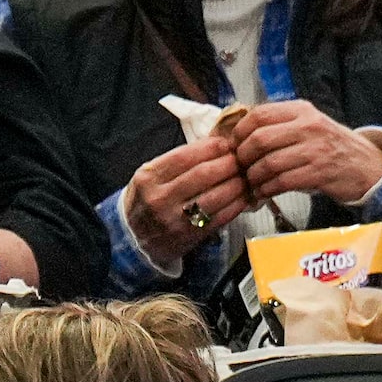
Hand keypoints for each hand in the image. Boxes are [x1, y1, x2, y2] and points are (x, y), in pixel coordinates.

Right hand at [127, 137, 253, 265]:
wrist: (136, 237)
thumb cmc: (148, 199)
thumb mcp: (151, 176)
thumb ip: (177, 161)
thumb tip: (214, 145)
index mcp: (149, 177)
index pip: (184, 156)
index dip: (210, 148)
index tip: (225, 144)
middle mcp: (160, 198)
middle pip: (203, 174)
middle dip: (228, 163)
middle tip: (240, 159)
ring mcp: (175, 219)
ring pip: (215, 196)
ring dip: (237, 184)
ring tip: (245, 176)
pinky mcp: (190, 235)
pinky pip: (220, 217)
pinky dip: (237, 205)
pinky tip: (244, 197)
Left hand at [231, 99, 381, 206]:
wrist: (369, 166)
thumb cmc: (334, 147)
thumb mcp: (311, 124)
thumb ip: (282, 124)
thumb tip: (242, 132)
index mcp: (302, 110)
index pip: (258, 115)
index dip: (239, 131)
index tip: (234, 145)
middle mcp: (308, 126)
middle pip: (259, 139)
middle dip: (243, 156)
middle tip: (240, 167)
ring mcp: (315, 150)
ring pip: (268, 162)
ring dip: (254, 176)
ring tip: (251, 183)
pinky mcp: (319, 173)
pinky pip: (282, 181)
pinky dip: (267, 189)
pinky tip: (264, 192)